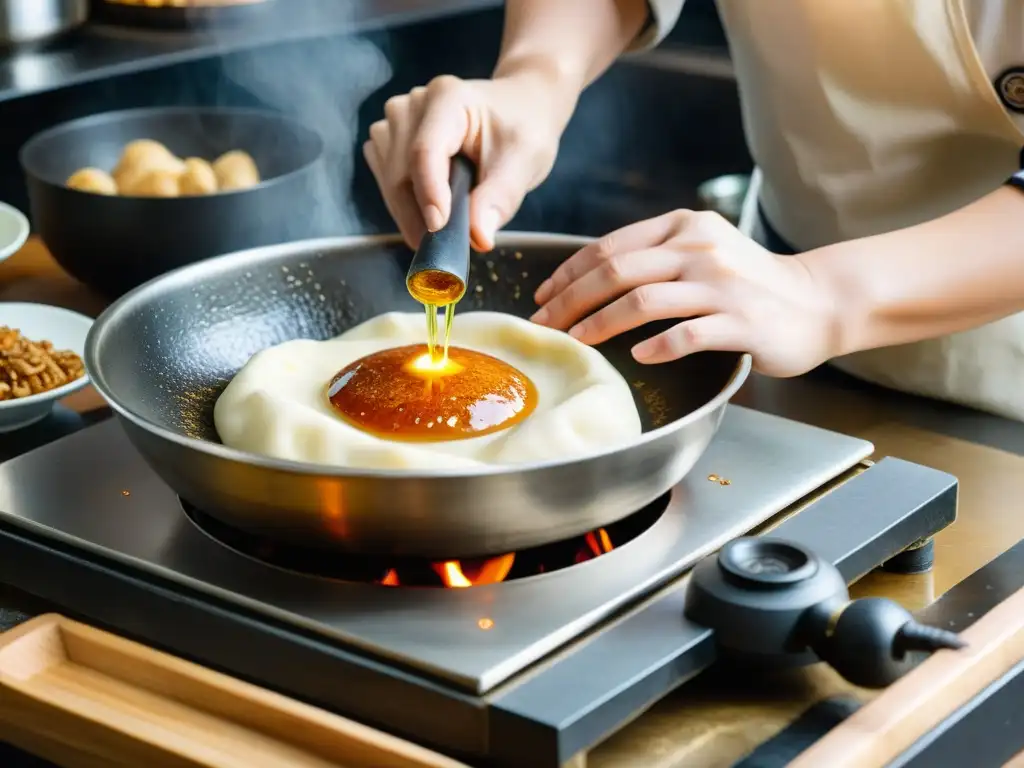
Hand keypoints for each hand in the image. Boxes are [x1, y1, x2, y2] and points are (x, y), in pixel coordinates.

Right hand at [363, 72, 572, 250]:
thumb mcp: (525, 160)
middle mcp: (413, 104)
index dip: (429, 193)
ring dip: (410, 213)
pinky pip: (385, 181)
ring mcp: (397, 121)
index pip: (425, 151)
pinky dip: (404, 204)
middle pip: (400, 171)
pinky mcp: (389, 139)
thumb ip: (501, 197)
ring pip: (389, 180)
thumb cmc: (522, 128)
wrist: (517, 107)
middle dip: (419, 215)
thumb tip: (479, 238)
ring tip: (446, 227)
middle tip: (445, 249)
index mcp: (447, 98)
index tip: (438, 230)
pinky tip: (432, 208)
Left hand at [530, 210, 839, 376]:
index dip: (568, 273)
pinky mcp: (741, 321)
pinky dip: (657, 347)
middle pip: (617, 271)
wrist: (817, 301)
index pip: (610, 246)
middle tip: (543, 325)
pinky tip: (637, 357)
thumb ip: (655, 255)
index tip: (541, 296)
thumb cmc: (749, 283)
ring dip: (600, 323)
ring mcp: (721, 286)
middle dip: (570, 300)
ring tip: (574, 342)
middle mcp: (699, 249)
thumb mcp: (702, 250)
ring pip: (643, 300)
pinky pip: (687, 334)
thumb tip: (589, 280)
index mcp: (683, 227)